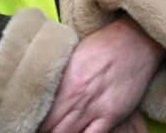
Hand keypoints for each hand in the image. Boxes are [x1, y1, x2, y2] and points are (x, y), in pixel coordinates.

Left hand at [39, 16, 164, 132]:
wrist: (135, 40)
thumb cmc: (103, 45)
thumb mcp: (73, 57)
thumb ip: (59, 78)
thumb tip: (43, 91)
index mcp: (64, 81)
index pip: (40, 110)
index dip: (33, 120)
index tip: (30, 122)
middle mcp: (76, 97)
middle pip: (50, 127)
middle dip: (43, 130)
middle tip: (40, 130)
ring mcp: (95, 108)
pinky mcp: (112, 115)